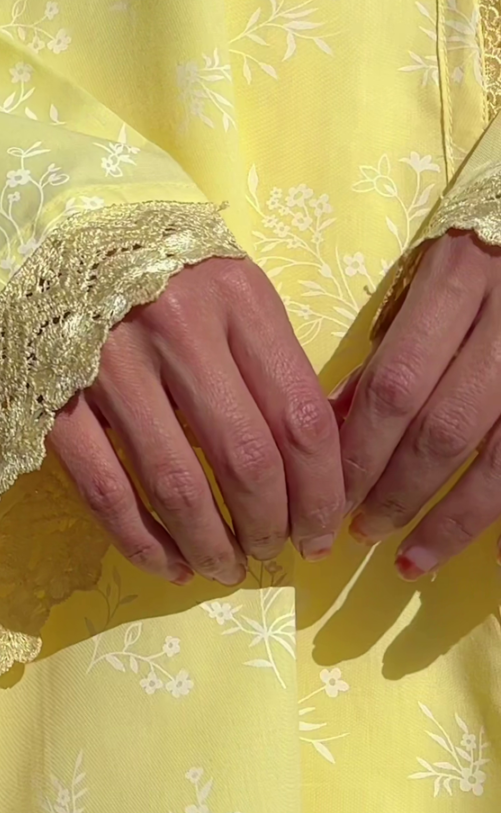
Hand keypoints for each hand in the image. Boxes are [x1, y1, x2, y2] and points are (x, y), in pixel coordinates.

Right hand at [49, 256, 344, 584]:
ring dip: (210, 544)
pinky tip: (169, 565)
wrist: (50, 232)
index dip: (321, 491)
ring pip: (176, 484)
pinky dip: (143, 542)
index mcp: (236, 299)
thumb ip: (273, 362)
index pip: (300, 417)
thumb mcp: (232, 290)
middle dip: (271, 525)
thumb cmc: (160, 269)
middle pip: (245, 458)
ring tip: (225, 569)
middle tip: (276, 554)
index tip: (323, 531)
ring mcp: (108, 364)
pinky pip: (106, 490)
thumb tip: (317, 463)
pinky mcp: (52, 398)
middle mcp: (177, 328)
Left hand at [339, 228, 500, 575]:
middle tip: (359, 532)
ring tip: (409, 560)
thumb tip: (336, 424)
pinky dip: (500, 512)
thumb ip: (389, 347)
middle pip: (443, 428)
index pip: (397, 384)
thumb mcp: (427, 276)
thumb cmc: (477, 252)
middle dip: (395, 491)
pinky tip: (480, 551)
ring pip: (497, 459)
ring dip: (449, 520)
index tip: (328, 492)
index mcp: (459, 283)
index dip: (360, 448)